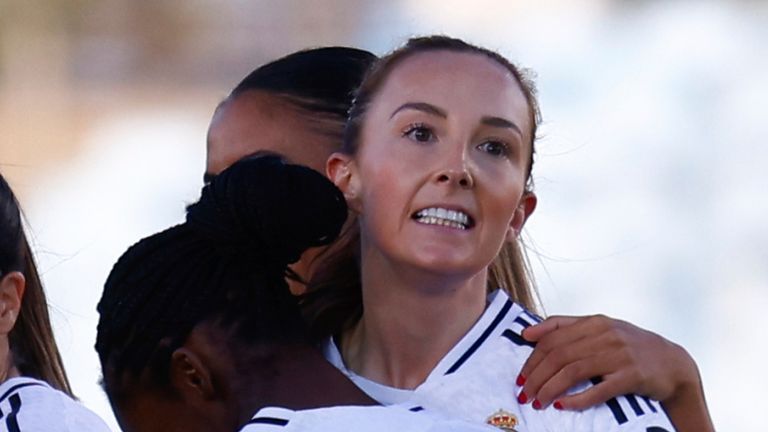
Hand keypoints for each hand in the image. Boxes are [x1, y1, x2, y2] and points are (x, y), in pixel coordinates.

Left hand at [516, 314, 696, 409]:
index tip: (520, 377)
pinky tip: (561, 406)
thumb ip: (566, 327)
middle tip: (524, 393)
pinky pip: (597, 389)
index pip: (552, 338)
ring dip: (550, 389)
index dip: (532, 358)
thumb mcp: (600, 329)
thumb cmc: (630, 347)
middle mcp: (606, 334)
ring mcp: (619, 355)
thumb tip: (528, 333)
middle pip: (559, 354)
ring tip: (537, 402)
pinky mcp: (631, 376)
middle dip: (536, 376)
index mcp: (595, 322)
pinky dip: (576, 399)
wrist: (674, 364)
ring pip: (573, 371)